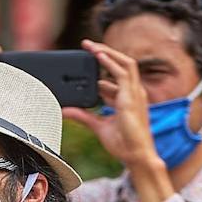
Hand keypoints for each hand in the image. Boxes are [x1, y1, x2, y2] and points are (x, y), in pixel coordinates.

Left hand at [62, 39, 160, 168]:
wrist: (136, 155)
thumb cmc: (124, 144)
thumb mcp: (98, 127)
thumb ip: (83, 116)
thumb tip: (65, 111)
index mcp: (128, 99)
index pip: (116, 77)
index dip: (102, 68)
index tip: (87, 64)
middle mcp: (133, 93)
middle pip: (123, 64)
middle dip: (106, 52)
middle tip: (87, 46)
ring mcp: (134, 94)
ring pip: (125, 63)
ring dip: (107, 52)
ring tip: (91, 46)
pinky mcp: (131, 97)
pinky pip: (122, 73)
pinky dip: (110, 62)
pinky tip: (98, 56)